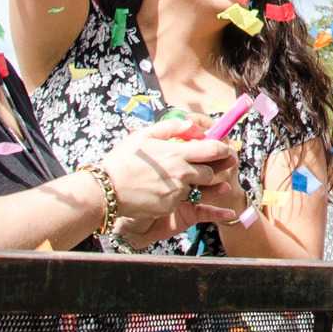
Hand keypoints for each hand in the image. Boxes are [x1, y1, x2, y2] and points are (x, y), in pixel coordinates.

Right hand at [99, 118, 237, 221]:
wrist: (107, 190)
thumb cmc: (123, 159)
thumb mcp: (144, 135)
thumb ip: (170, 127)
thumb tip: (191, 124)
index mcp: (178, 153)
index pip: (212, 150)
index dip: (223, 150)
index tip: (225, 149)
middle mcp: (182, 173)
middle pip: (210, 173)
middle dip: (211, 169)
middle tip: (205, 165)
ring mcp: (177, 192)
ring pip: (197, 188)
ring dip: (194, 184)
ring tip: (180, 178)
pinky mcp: (170, 207)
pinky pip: (182, 200)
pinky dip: (179, 195)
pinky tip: (164, 189)